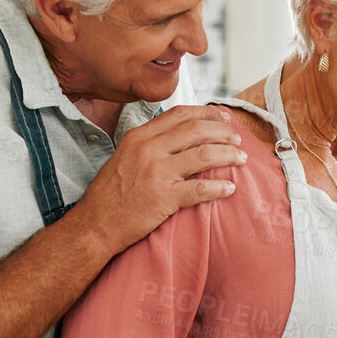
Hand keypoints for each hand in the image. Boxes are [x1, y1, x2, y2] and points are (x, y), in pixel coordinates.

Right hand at [75, 106, 246, 252]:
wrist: (95, 224)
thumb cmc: (110, 193)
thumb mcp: (125, 155)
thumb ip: (150, 142)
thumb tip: (180, 134)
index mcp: (140, 136)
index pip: (181, 114)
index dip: (208, 113)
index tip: (224, 118)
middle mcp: (149, 149)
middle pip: (197, 130)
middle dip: (224, 132)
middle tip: (238, 139)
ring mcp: (157, 173)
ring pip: (204, 155)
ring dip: (228, 155)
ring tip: (241, 158)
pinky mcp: (163, 198)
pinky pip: (200, 189)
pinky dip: (219, 187)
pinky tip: (230, 188)